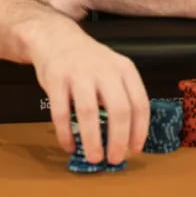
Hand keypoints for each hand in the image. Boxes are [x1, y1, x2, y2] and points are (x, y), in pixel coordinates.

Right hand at [29, 24, 148, 165]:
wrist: (56, 38)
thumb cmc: (88, 61)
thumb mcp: (113, 70)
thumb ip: (121, 96)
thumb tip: (126, 138)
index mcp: (124, 68)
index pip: (139, 103)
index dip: (139, 130)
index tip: (135, 149)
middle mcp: (104, 69)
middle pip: (118, 109)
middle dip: (118, 139)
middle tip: (114, 159)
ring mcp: (79, 72)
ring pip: (89, 112)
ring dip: (92, 140)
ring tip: (94, 157)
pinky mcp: (56, 78)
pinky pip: (61, 112)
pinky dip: (65, 134)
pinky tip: (69, 145)